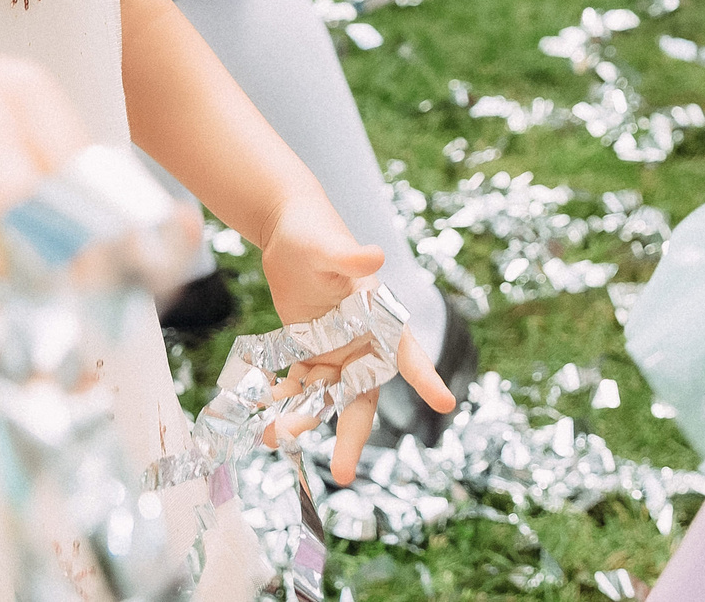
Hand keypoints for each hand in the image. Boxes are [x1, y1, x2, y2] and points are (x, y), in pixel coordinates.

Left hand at [257, 197, 456, 482]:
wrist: (289, 232)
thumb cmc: (316, 233)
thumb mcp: (328, 246)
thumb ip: (349, 255)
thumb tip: (374, 253)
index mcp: (378, 319)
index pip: (407, 351)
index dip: (425, 377)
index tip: (445, 403)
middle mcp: (361, 343)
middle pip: (362, 396)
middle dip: (352, 435)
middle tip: (342, 472)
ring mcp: (335, 351)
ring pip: (324, 397)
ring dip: (302, 419)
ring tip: (273, 436)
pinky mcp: (308, 351)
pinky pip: (298, 384)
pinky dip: (282, 399)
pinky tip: (260, 413)